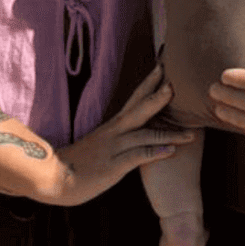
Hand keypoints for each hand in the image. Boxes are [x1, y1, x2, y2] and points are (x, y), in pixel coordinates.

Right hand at [40, 64, 194, 206]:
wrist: (53, 177)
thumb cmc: (77, 163)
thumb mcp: (99, 144)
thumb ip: (116, 137)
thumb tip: (132, 133)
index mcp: (112, 126)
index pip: (134, 99)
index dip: (149, 84)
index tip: (164, 67)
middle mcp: (114, 132)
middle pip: (139, 108)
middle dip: (159, 95)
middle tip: (177, 80)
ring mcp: (113, 147)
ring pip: (145, 134)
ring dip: (169, 132)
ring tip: (191, 131)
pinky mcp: (113, 165)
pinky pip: (137, 156)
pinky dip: (155, 153)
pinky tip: (172, 152)